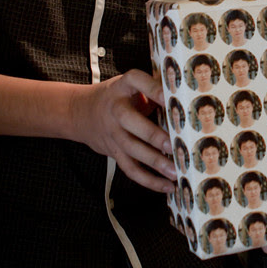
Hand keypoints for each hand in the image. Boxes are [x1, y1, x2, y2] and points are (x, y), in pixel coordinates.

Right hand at [70, 68, 175, 192]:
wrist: (81, 113)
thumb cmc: (118, 96)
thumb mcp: (131, 85)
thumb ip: (154, 87)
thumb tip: (185, 93)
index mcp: (122, 86)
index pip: (136, 81)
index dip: (152, 89)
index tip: (170, 97)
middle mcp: (115, 109)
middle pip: (131, 121)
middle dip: (153, 135)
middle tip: (175, 145)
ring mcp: (112, 132)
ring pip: (131, 149)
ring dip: (155, 162)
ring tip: (176, 171)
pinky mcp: (113, 152)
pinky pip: (130, 168)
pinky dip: (148, 180)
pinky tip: (166, 186)